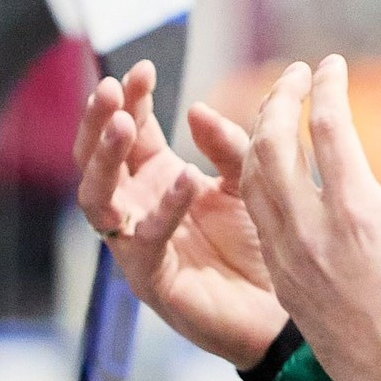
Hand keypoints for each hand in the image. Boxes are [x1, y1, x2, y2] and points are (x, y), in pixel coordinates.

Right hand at [74, 61, 285, 368]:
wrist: (283, 311)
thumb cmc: (261, 244)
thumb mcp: (249, 180)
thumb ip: (226, 145)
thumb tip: (195, 110)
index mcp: (157, 178)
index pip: (130, 130)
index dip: (132, 99)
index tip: (143, 69)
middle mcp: (138, 208)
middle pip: (96, 159)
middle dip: (99, 120)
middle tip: (112, 89)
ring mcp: (137, 245)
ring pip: (98, 198)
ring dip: (106, 159)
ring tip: (124, 124)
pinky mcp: (151, 280)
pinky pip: (142, 242)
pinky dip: (161, 209)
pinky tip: (184, 180)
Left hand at [239, 55, 380, 380]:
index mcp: (359, 210)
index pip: (329, 125)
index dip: (328, 85)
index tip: (332, 64)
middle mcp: (313, 229)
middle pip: (274, 142)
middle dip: (281, 98)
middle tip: (297, 77)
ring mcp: (290, 256)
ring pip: (253, 177)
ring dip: (261, 133)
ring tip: (280, 111)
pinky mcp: (281, 277)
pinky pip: (255, 213)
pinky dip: (257, 175)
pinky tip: (272, 161)